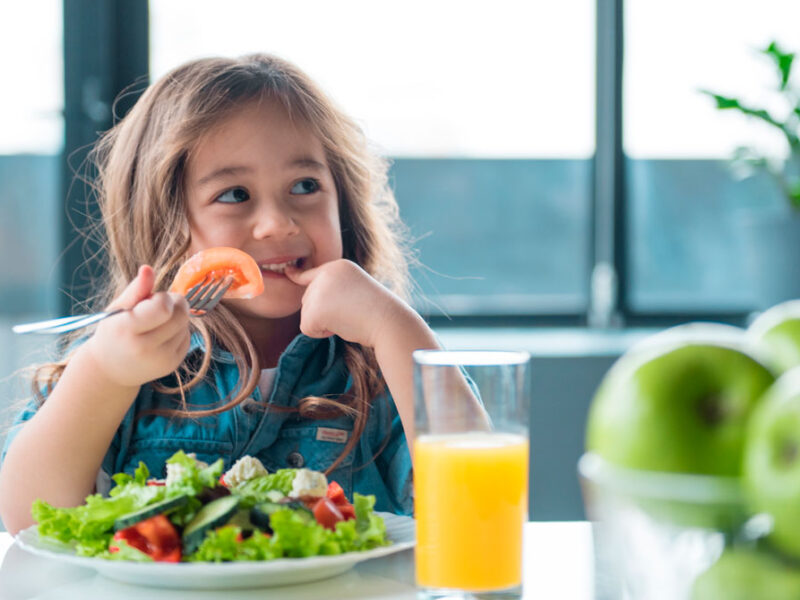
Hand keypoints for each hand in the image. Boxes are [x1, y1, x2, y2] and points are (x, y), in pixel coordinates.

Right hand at [83, 265, 190, 387]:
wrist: (111, 369)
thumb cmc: (114, 331)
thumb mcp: (118, 308)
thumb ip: (136, 289)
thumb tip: (148, 268)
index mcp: (127, 329)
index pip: (163, 307)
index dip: (163, 297)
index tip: (153, 299)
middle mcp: (145, 348)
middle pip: (181, 315)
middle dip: (175, 304)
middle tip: (159, 306)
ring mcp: (161, 359)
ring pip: (186, 325)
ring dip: (176, 318)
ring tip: (156, 323)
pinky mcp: (173, 365)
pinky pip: (187, 337)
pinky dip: (178, 332)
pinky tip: (161, 336)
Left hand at [285, 259, 409, 347]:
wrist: (388, 320)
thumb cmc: (377, 311)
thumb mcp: (356, 290)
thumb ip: (334, 290)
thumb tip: (309, 305)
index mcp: (338, 266)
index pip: (311, 273)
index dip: (297, 275)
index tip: (289, 271)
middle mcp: (325, 274)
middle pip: (308, 299)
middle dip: (323, 313)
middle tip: (349, 313)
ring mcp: (319, 290)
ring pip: (306, 314)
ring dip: (323, 323)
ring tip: (348, 318)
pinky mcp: (314, 309)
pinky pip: (307, 328)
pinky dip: (321, 333)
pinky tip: (340, 326)